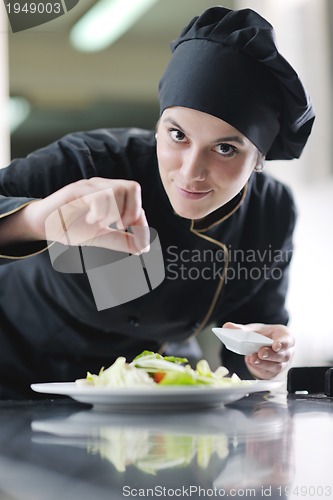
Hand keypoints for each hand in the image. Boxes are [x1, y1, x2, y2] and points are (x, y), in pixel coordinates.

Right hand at [23, 178, 149, 253]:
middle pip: (132, 187)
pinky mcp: (76, 190)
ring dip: (114, 212)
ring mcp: (90, 186)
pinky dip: (100, 211)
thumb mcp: (102, 237)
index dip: (142, 221)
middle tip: (120, 227)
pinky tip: (92, 220)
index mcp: (112, 195)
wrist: (44, 226)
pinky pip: (98, 195)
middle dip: (132, 212)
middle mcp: (103, 186)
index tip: (139, 241)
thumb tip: (143, 248)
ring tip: (102, 223)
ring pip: (117, 190)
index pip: (137, 199)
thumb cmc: (72, 227)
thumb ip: (122, 241)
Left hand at [223, 322, 294, 379]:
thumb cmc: (261, 336)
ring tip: (252, 359)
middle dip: (271, 355)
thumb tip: (227, 326)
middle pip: (283, 355)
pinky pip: (268, 373)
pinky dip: (259, 369)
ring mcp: (281, 363)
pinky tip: (251, 363)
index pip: (288, 340)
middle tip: (260, 353)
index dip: (283, 343)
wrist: (261, 345)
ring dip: (264, 363)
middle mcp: (286, 351)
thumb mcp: (253, 330)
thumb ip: (241, 329)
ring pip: (276, 366)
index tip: (275, 345)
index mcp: (284, 336)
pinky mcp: (273, 372)